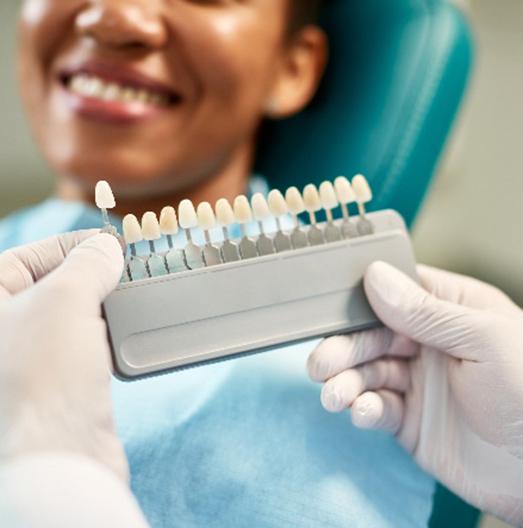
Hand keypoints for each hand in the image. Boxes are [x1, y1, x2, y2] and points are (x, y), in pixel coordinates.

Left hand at [0, 231, 126, 479]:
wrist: (59, 460)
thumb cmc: (44, 377)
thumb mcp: (64, 300)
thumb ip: (87, 264)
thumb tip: (106, 248)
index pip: (27, 257)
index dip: (71, 245)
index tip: (109, 243)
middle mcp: (4, 332)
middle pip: (52, 287)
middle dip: (92, 276)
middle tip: (126, 269)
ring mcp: (28, 362)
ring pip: (72, 318)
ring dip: (104, 307)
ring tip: (132, 299)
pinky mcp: (57, 386)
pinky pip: (84, 347)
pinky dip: (106, 336)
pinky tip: (126, 334)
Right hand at [308, 261, 522, 523]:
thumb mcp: (482, 339)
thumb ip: (425, 311)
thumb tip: (375, 275)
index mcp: (449, 311)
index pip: (395, 292)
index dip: (361, 299)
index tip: (331, 308)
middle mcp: (428, 343)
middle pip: (372, 335)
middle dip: (344, 348)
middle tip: (321, 363)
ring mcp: (417, 382)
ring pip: (367, 373)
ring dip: (346, 382)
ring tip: (334, 395)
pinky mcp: (409, 421)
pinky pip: (377, 409)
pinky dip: (364, 410)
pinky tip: (363, 413)